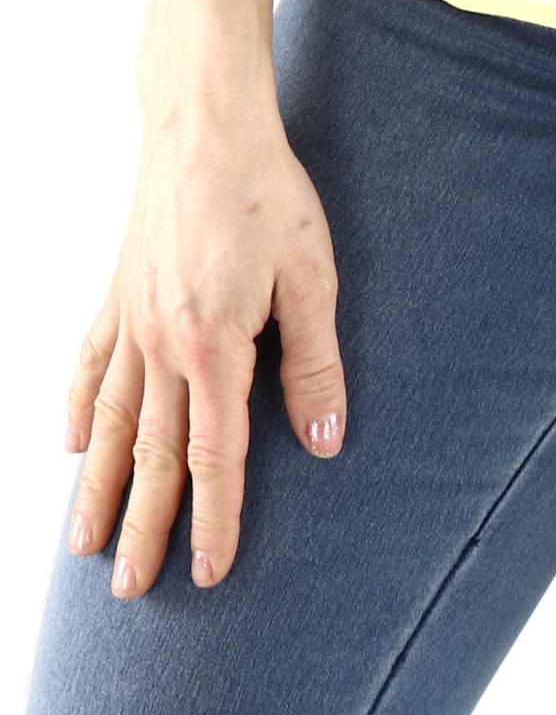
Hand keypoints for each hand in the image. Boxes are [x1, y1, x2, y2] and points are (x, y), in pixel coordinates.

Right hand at [63, 106, 346, 595]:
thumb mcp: (311, 275)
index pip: (215, 458)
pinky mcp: (119, 293)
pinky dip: (80, 408)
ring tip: (85, 546)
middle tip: (129, 590)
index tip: (210, 572)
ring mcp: (132, 321)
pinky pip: (91, 363)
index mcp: (213, 349)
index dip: (215, 520)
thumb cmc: (266, 191)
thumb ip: (314, 362)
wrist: (205, 123)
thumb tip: (324, 441)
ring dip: (99, 488)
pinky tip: (72, 444)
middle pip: (154, 456)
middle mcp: (162, 346)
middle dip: (144, 528)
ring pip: (112, 424)